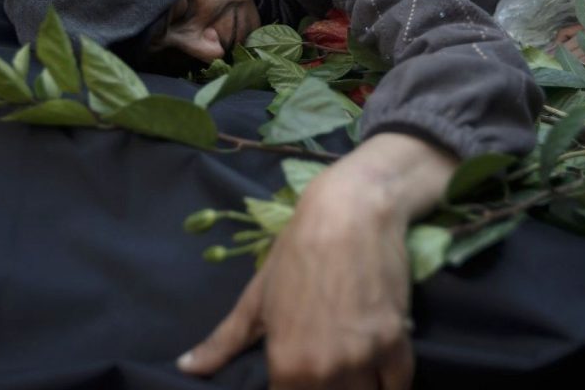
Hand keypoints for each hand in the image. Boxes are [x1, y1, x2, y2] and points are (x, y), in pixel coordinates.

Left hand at [178, 133, 456, 388]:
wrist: (351, 213)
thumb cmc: (297, 252)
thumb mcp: (256, 298)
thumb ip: (223, 342)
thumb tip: (186, 368)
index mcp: (286, 363)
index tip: (296, 381)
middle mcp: (324, 369)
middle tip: (324, 369)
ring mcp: (363, 357)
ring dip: (358, 387)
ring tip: (350, 370)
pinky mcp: (397, 342)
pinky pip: (398, 384)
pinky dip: (390, 382)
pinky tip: (379, 369)